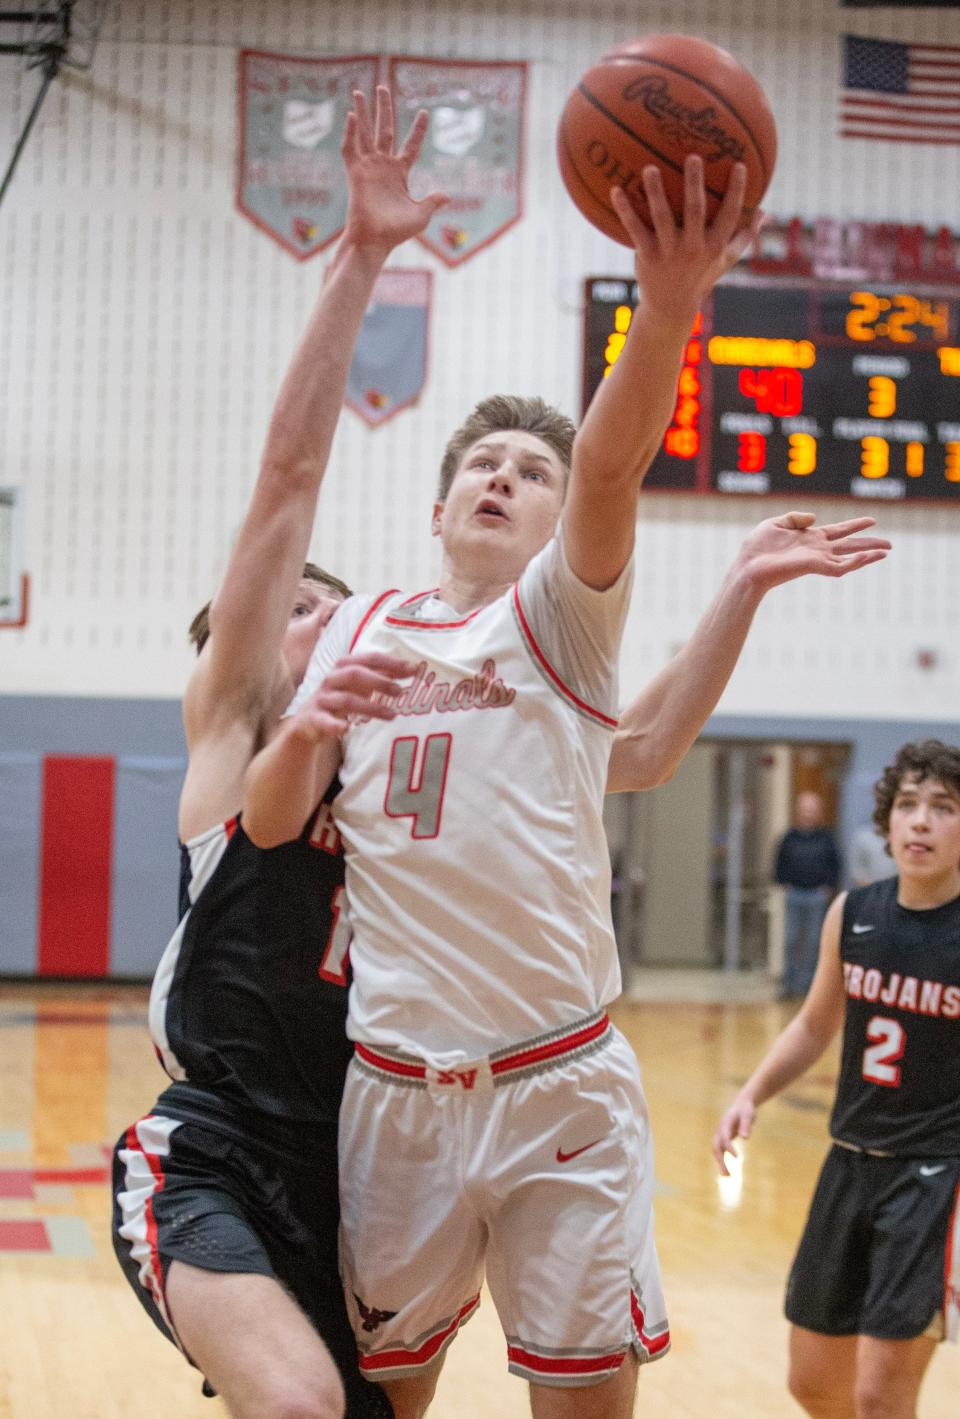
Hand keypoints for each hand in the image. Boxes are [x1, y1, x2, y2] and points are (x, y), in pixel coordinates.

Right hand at [290, 652, 413, 742]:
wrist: (307, 721)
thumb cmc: (340, 698)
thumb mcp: (360, 685)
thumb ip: (382, 676)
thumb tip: (412, 669)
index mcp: (344, 667)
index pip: (369, 659)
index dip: (391, 662)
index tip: (413, 668)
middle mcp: (332, 679)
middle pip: (355, 674)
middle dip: (379, 681)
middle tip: (400, 691)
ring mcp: (322, 699)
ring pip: (346, 700)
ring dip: (370, 707)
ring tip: (392, 715)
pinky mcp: (313, 718)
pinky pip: (323, 720)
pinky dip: (334, 724)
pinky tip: (347, 728)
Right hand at [342, 85, 447, 253]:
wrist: (375, 241)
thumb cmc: (396, 232)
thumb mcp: (420, 215)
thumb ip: (432, 201)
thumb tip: (447, 196)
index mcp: (400, 173)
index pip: (411, 145)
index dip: (418, 130)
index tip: (425, 112)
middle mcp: (384, 165)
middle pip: (385, 130)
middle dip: (383, 109)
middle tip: (382, 87)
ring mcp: (369, 167)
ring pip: (365, 133)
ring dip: (362, 112)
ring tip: (360, 91)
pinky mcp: (355, 173)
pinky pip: (350, 149)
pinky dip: (349, 133)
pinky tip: (350, 115)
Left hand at [611, 155, 761, 326]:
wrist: (670, 307)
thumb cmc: (701, 278)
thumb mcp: (725, 260)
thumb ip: (744, 236)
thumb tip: (765, 212)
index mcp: (714, 245)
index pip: (729, 215)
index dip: (736, 191)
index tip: (738, 165)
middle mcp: (692, 247)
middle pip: (695, 210)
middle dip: (694, 183)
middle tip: (693, 156)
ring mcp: (668, 252)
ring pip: (661, 217)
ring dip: (655, 191)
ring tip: (650, 168)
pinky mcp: (647, 255)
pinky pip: (634, 229)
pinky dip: (624, 210)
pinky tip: (616, 190)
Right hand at [712, 1095, 756, 1174]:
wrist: (742, 1104)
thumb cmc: (746, 1109)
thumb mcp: (748, 1115)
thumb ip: (746, 1125)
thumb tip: (745, 1138)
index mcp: (725, 1123)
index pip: (724, 1138)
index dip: (729, 1148)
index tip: (738, 1158)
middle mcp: (720, 1130)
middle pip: (716, 1147)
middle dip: (720, 1160)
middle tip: (727, 1174)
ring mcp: (721, 1134)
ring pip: (717, 1151)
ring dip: (720, 1163)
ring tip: (727, 1176)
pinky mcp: (724, 1138)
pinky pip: (721, 1151)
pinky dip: (723, 1160)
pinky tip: (728, 1171)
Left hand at [737, 511, 890, 593]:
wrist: (748, 566)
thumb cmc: (756, 548)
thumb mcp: (776, 523)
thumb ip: (796, 518)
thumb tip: (815, 518)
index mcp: (810, 538)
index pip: (838, 531)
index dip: (855, 525)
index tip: (872, 520)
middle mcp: (817, 549)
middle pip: (849, 545)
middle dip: (869, 543)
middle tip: (889, 544)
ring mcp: (818, 559)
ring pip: (850, 558)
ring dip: (868, 554)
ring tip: (885, 552)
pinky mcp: (815, 567)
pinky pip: (840, 566)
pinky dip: (856, 562)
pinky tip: (868, 556)